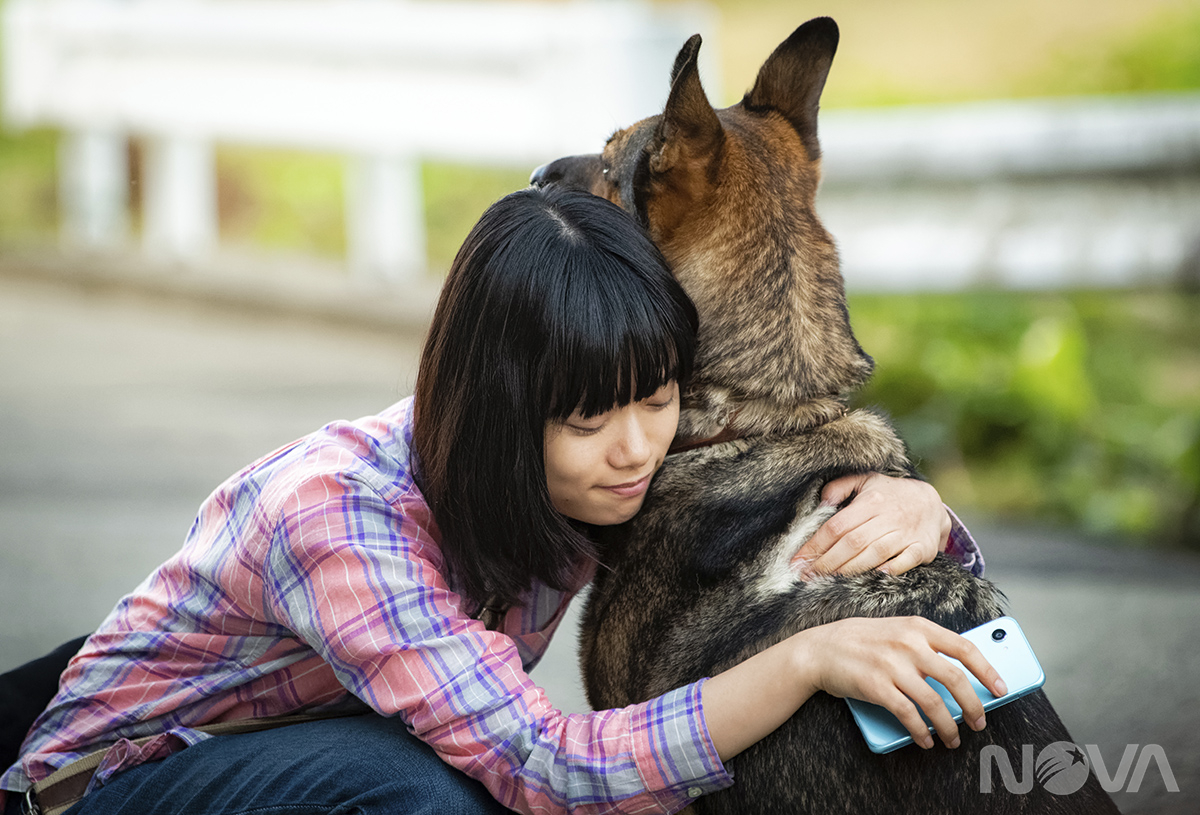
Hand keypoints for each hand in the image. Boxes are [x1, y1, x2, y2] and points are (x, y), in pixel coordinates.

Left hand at [792, 473, 949, 577]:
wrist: (931, 502)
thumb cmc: (890, 494)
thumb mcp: (866, 481)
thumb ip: (840, 487)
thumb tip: (822, 501)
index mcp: (870, 501)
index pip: (837, 525)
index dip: (815, 544)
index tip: (797, 560)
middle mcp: (887, 517)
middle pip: (852, 542)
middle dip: (827, 562)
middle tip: (807, 576)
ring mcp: (906, 533)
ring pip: (874, 553)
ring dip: (850, 569)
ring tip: (828, 581)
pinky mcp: (922, 548)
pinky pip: (905, 561)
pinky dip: (890, 569)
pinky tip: (872, 577)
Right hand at [798, 616, 1006, 748]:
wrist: (820, 649)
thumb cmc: (862, 641)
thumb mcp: (897, 631)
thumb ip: (926, 647)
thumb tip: (961, 677)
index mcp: (918, 627)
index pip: (964, 648)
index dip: (987, 671)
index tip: (1002, 689)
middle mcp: (908, 644)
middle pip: (955, 679)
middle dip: (973, 706)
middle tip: (978, 722)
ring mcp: (891, 665)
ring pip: (934, 703)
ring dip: (948, 727)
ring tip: (952, 739)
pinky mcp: (876, 686)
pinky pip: (908, 715)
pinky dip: (921, 732)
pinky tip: (925, 739)